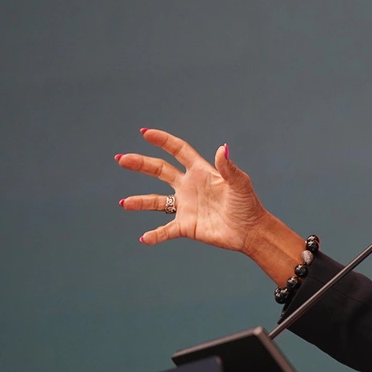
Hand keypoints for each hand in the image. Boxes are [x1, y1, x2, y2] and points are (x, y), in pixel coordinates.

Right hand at [116, 129, 268, 252]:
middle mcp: (189, 186)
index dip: (163, 140)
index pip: (177, 151)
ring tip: (124, 203)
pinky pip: (166, 230)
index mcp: (200, 172)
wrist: (250, 231)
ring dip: (140, 202)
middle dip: (140, 164)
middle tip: (121, 160)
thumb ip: (228, 167)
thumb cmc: (248, 205)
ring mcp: (186, 206)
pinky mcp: (187, 226)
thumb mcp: (240, 184)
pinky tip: (144, 238)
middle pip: (160, 171)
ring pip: (157, 201)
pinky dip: (155, 235)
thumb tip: (222, 148)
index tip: (145, 133)